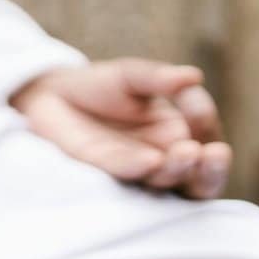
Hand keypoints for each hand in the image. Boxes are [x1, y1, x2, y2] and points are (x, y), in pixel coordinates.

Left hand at [10, 58, 230, 198]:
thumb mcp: (132, 76)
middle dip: (209, 169)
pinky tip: (149, 160)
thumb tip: (193, 76)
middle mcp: (161, 158)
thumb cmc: (98, 87)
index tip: (198, 113)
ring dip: (178, 170)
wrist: (49, 96)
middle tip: (208, 152)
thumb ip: (159, 78)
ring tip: (185, 152)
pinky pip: (123, 173)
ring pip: (165, 182)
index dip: (207, 128)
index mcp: (177, 135)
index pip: (207, 140)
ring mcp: (132, 169)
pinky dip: (138, 167)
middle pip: (198, 177)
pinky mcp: (99, 172)